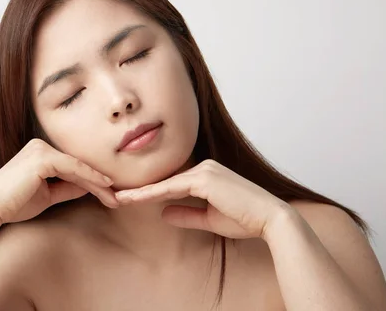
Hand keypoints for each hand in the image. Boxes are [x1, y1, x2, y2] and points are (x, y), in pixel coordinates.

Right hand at [0, 139, 118, 225]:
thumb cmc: (14, 204)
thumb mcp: (47, 195)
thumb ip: (68, 188)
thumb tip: (90, 187)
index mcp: (39, 152)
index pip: (71, 167)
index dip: (91, 181)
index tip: (109, 195)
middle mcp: (39, 145)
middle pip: (77, 165)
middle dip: (98, 182)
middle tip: (116, 198)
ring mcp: (40, 149)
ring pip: (77, 167)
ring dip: (98, 183)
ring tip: (114, 197)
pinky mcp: (42, 157)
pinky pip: (73, 168)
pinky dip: (90, 178)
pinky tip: (105, 186)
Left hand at [114, 159, 290, 239]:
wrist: (269, 219)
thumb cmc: (244, 218)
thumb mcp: (209, 218)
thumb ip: (186, 214)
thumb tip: (163, 214)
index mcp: (206, 174)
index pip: (172, 183)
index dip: (150, 192)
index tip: (130, 198)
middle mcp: (204, 167)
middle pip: (165, 180)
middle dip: (140, 189)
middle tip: (116, 195)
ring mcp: (204, 170)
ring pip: (164, 183)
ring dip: (140, 192)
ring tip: (118, 198)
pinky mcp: (203, 178)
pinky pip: (171, 188)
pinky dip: (151, 194)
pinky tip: (134, 199)